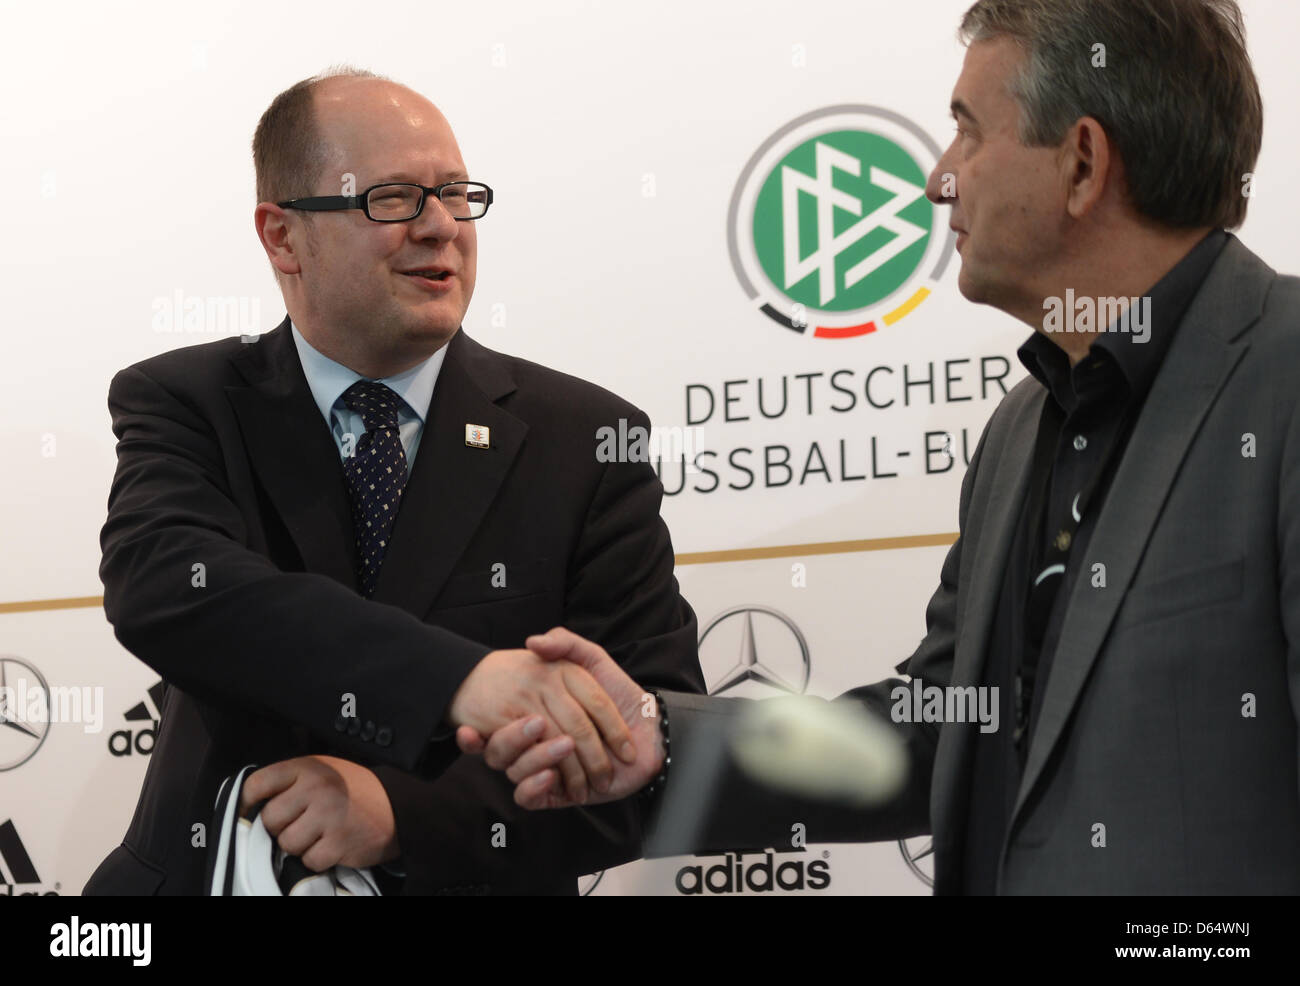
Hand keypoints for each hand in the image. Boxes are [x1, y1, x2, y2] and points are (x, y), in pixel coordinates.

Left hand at [239, 755, 398, 870]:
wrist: (398, 805)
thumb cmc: (354, 789)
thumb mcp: (323, 771)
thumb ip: (291, 782)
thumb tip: (251, 807)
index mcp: (307, 768)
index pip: (258, 784)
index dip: (248, 802)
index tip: (252, 812)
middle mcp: (316, 789)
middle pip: (270, 819)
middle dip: (280, 827)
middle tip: (299, 824)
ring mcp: (328, 816)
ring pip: (287, 843)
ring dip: (300, 845)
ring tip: (319, 835)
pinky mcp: (339, 843)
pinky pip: (309, 860)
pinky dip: (319, 858)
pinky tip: (332, 845)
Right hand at [457, 627, 664, 809]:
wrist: (653, 729)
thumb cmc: (622, 694)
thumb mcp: (591, 660)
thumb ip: (565, 643)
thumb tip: (533, 641)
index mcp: (536, 709)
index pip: (509, 715)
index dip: (491, 718)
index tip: (487, 719)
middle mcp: (535, 739)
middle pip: (506, 746)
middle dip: (518, 739)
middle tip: (539, 726)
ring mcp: (544, 766)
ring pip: (516, 770)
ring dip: (535, 759)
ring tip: (563, 746)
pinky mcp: (555, 792)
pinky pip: (528, 797)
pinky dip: (535, 787)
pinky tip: (551, 776)